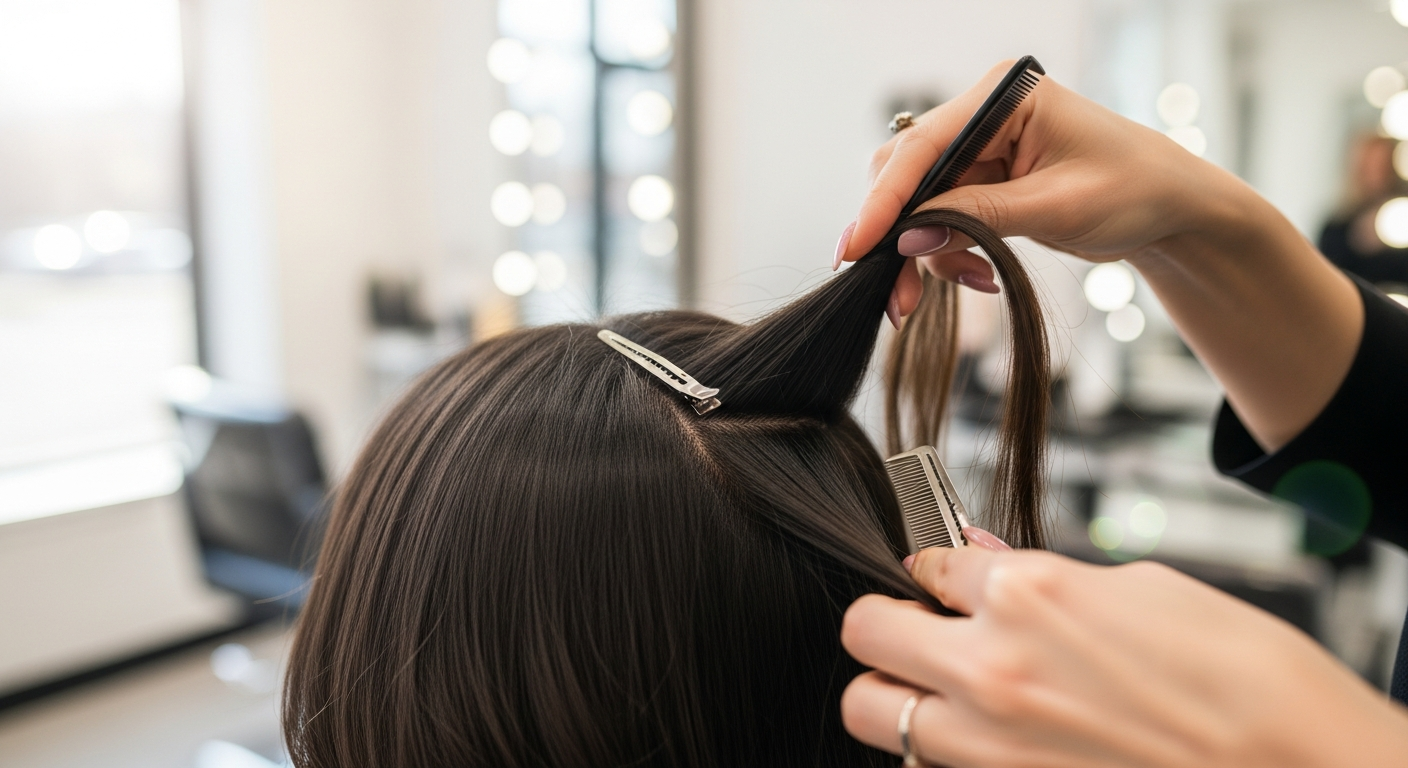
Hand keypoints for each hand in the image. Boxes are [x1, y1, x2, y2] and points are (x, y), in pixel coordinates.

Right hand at [836, 60, 1238, 318]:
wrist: (1172, 210)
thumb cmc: (1134, 190)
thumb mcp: (1057, 206)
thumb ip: (977, 218)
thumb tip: (906, 240)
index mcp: (1004, 98)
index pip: (922, 147)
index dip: (883, 201)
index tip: (856, 248)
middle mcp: (982, 117)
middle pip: (906, 175)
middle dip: (899, 237)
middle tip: (895, 297)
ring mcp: (979, 151)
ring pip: (917, 206)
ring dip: (927, 254)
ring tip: (971, 283)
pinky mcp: (982, 184)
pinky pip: (940, 221)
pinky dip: (948, 255)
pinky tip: (978, 275)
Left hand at [840, 547, 1407, 767]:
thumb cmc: (1243, 677)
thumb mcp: (1144, 589)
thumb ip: (1041, 574)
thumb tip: (981, 555)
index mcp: (1029, 595)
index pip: (926, 562)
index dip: (937, 569)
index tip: (948, 579)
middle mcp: (991, 668)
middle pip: (864, 631)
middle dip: (885, 622)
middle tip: (920, 627)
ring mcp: (989, 746)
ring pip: (871, 712)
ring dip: (896, 692)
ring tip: (946, 689)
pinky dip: (942, 751)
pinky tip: (992, 739)